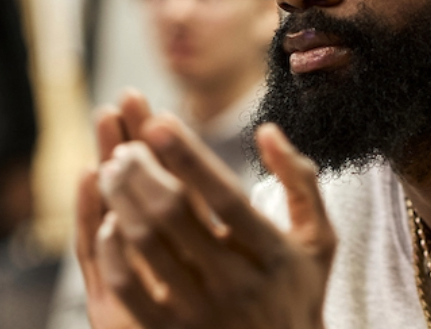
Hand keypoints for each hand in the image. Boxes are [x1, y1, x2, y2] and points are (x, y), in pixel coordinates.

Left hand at [87, 100, 335, 327]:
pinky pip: (129, 288)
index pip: (224, 196)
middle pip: (177, 215)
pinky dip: (115, 251)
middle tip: (125, 147)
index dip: (189, 156)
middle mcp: (237, 283)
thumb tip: (267, 130)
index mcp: (273, 253)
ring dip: (122, 201)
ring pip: (147, 245)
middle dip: (143, 172)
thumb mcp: (319, 239)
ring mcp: (202, 312)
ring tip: (111, 171)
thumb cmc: (297, 291)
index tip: (159, 122)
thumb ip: (301, 181)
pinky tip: (111, 222)